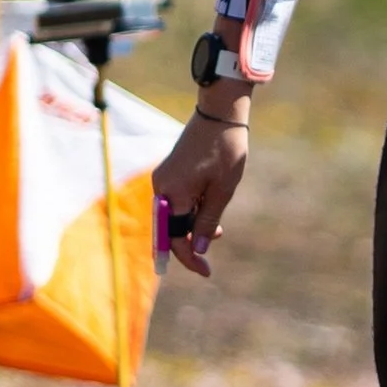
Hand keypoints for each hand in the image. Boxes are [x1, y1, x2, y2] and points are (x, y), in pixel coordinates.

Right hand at [154, 111, 248, 279]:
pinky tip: (208, 208)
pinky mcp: (169, 173)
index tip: (206, 271)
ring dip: (192, 226)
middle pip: (170, 228)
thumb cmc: (225, 150)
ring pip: (173, 215)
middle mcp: (162, 188)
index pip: (174, 237)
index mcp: (174, 193)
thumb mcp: (222, 190)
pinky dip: (190, 211)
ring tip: (217, 228)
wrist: (219, 114)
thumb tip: (198, 249)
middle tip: (214, 247)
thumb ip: (208, 220)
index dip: (189, 258)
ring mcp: (163, 179)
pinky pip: (175, 201)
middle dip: (190, 242)